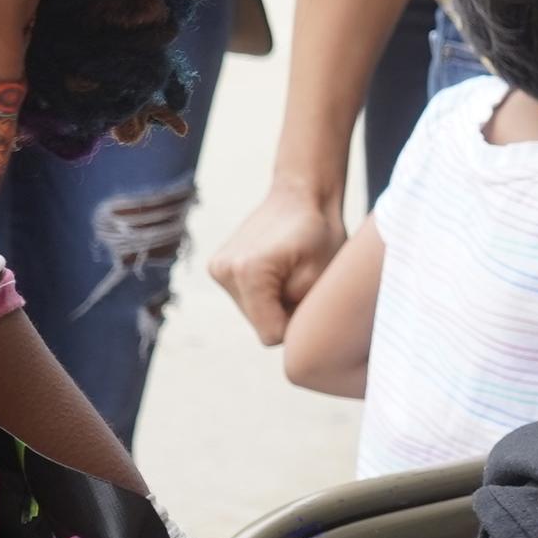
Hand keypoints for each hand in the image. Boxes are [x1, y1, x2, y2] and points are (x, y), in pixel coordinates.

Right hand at [208, 177, 346, 345]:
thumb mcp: (321, 279)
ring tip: (290, 271)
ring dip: (275, 303)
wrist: (302, 194)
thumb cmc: (320, 234)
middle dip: (285, 312)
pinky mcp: (218, 267)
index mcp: (247, 273)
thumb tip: (289, 343)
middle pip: (260, 325)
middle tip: (301, 280)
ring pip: (254, 315)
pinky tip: (277, 268)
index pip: (272, 335)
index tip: (309, 295)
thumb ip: (301, 315)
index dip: (297, 323)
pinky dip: (265, 293)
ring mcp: (217, 268)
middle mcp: (223, 271)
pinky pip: (247, 300)